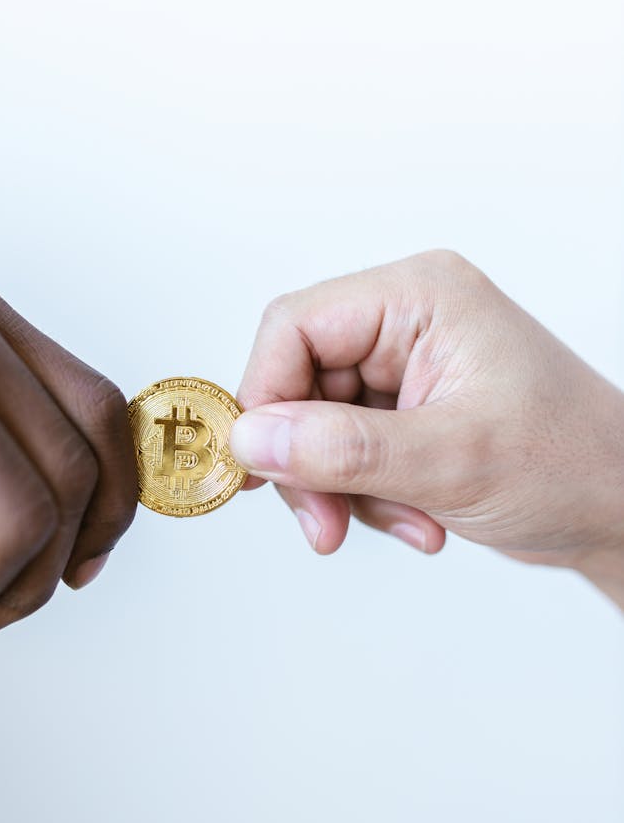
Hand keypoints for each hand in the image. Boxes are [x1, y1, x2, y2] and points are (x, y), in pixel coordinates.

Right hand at [230, 251, 623, 608]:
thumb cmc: (572, 463)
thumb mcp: (450, 460)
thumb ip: (342, 450)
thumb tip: (250, 441)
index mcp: (419, 298)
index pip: (295, 327)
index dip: (263, 396)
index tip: (258, 467)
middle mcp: (407, 321)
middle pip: (299, 382)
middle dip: (311, 463)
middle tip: (325, 524)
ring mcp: (407, 367)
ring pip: (318, 427)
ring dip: (348, 490)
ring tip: (410, 522)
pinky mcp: (410, 410)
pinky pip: (350, 452)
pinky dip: (371, 497)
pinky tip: (423, 521)